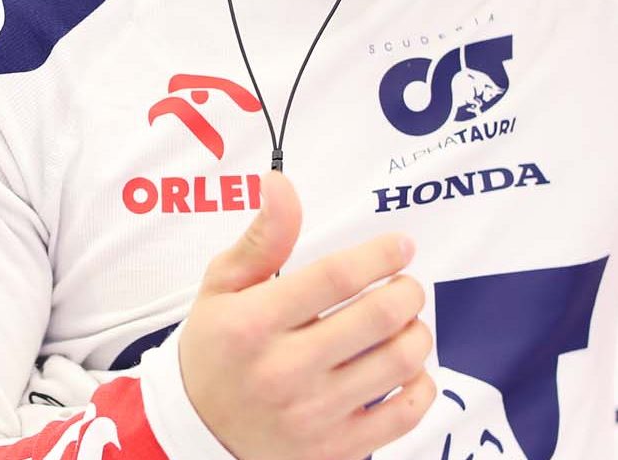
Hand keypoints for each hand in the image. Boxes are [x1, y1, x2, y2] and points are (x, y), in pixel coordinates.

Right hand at [178, 171, 435, 459]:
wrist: (197, 432)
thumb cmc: (215, 351)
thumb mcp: (222, 288)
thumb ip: (261, 238)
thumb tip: (280, 185)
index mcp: (252, 325)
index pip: (336, 276)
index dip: (380, 255)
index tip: (400, 247)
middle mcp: (283, 371)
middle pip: (377, 318)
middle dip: (407, 291)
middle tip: (406, 285)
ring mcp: (313, 415)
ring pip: (399, 363)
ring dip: (418, 333)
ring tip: (407, 322)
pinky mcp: (335, 450)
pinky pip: (404, 414)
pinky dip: (420, 386)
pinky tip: (408, 370)